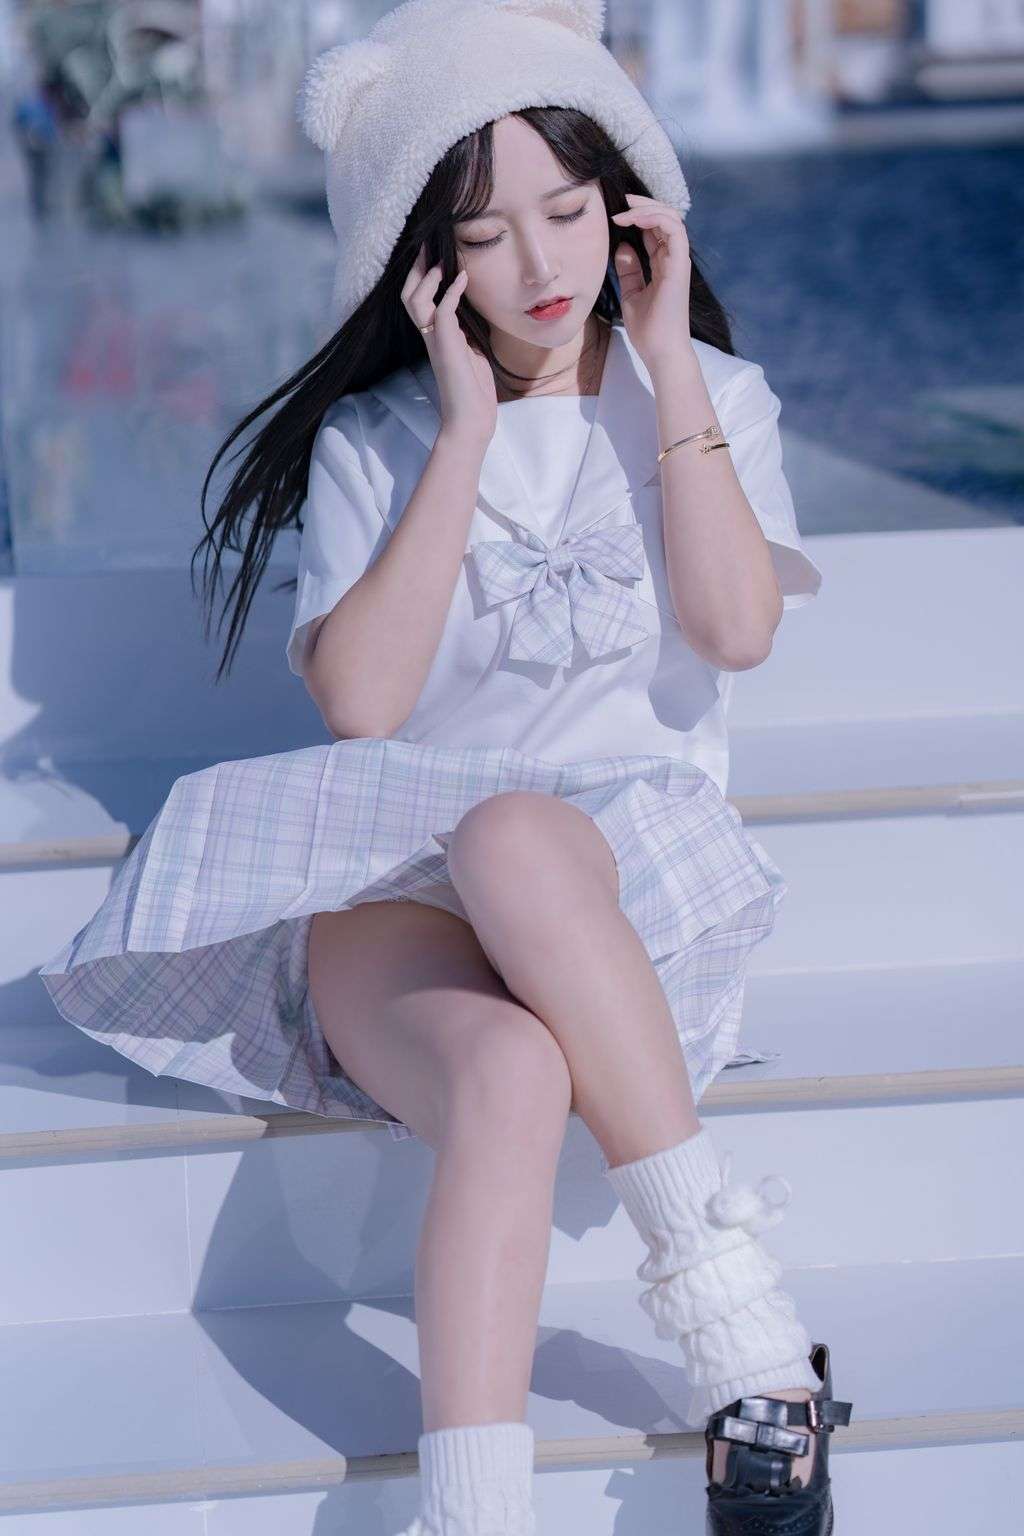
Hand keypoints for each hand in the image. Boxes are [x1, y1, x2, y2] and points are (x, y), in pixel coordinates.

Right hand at [401, 245, 496, 449]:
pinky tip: (463, 278)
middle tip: (426, 246)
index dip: (422, 278)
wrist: (471, 419)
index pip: (419, 301)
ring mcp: (435, 340)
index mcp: (435, 337)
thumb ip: (467, 331)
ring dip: (427, 277)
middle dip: (417, 269)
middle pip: (409, 295)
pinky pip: (443, 310)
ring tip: (440, 260)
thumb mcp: (473, 352)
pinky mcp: (446, 345)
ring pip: (415, 300)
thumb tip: (474, 312)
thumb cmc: (474, 390)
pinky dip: (452, 291)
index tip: (434, 257)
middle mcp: (430, 336)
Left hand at [610, 193, 692, 369]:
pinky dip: (655, 219)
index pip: (656, 230)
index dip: (639, 217)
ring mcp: (678, 262)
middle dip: (645, 204)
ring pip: (672, 218)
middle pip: (666, 218)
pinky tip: (634, 221)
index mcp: (664, 265)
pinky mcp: (680, 266)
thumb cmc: (648, 330)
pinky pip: (674, 231)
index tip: (617, 214)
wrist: (659, 352)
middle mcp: (674, 260)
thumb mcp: (631, 294)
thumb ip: (629, 269)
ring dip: (648, 209)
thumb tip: (623, 245)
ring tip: (625, 210)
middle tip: (623, 201)